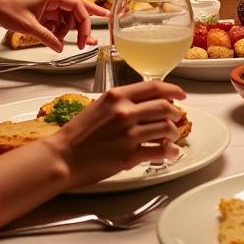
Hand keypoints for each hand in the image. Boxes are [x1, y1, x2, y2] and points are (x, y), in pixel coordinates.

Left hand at [0, 0, 106, 50]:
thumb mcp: (29, 26)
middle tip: (94, 33)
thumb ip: (47, 37)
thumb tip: (59, 47)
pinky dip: (56, 31)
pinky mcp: (41, 11)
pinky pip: (55, 22)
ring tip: (60, 42)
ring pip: (65, 18)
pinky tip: (54, 40)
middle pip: (75, 10)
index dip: (86, 20)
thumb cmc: (6, 8)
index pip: (77, 5)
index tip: (87, 36)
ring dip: (65, 32)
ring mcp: (47, 5)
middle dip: (83, 24)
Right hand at [49, 81, 187, 185]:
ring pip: (166, 128)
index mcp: (117, 96)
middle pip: (164, 107)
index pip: (154, 87)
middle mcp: (125, 111)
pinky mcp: (130, 155)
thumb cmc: (78, 133)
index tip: (181, 94)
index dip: (173, 90)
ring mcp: (129, 134)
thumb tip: (145, 104)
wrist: (63, 157)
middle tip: (178, 117)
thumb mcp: (99, 106)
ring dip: (174, 132)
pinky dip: (169, 151)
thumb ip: (122, 102)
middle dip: (176, 112)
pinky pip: (160, 151)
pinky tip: (169, 152)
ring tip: (172, 136)